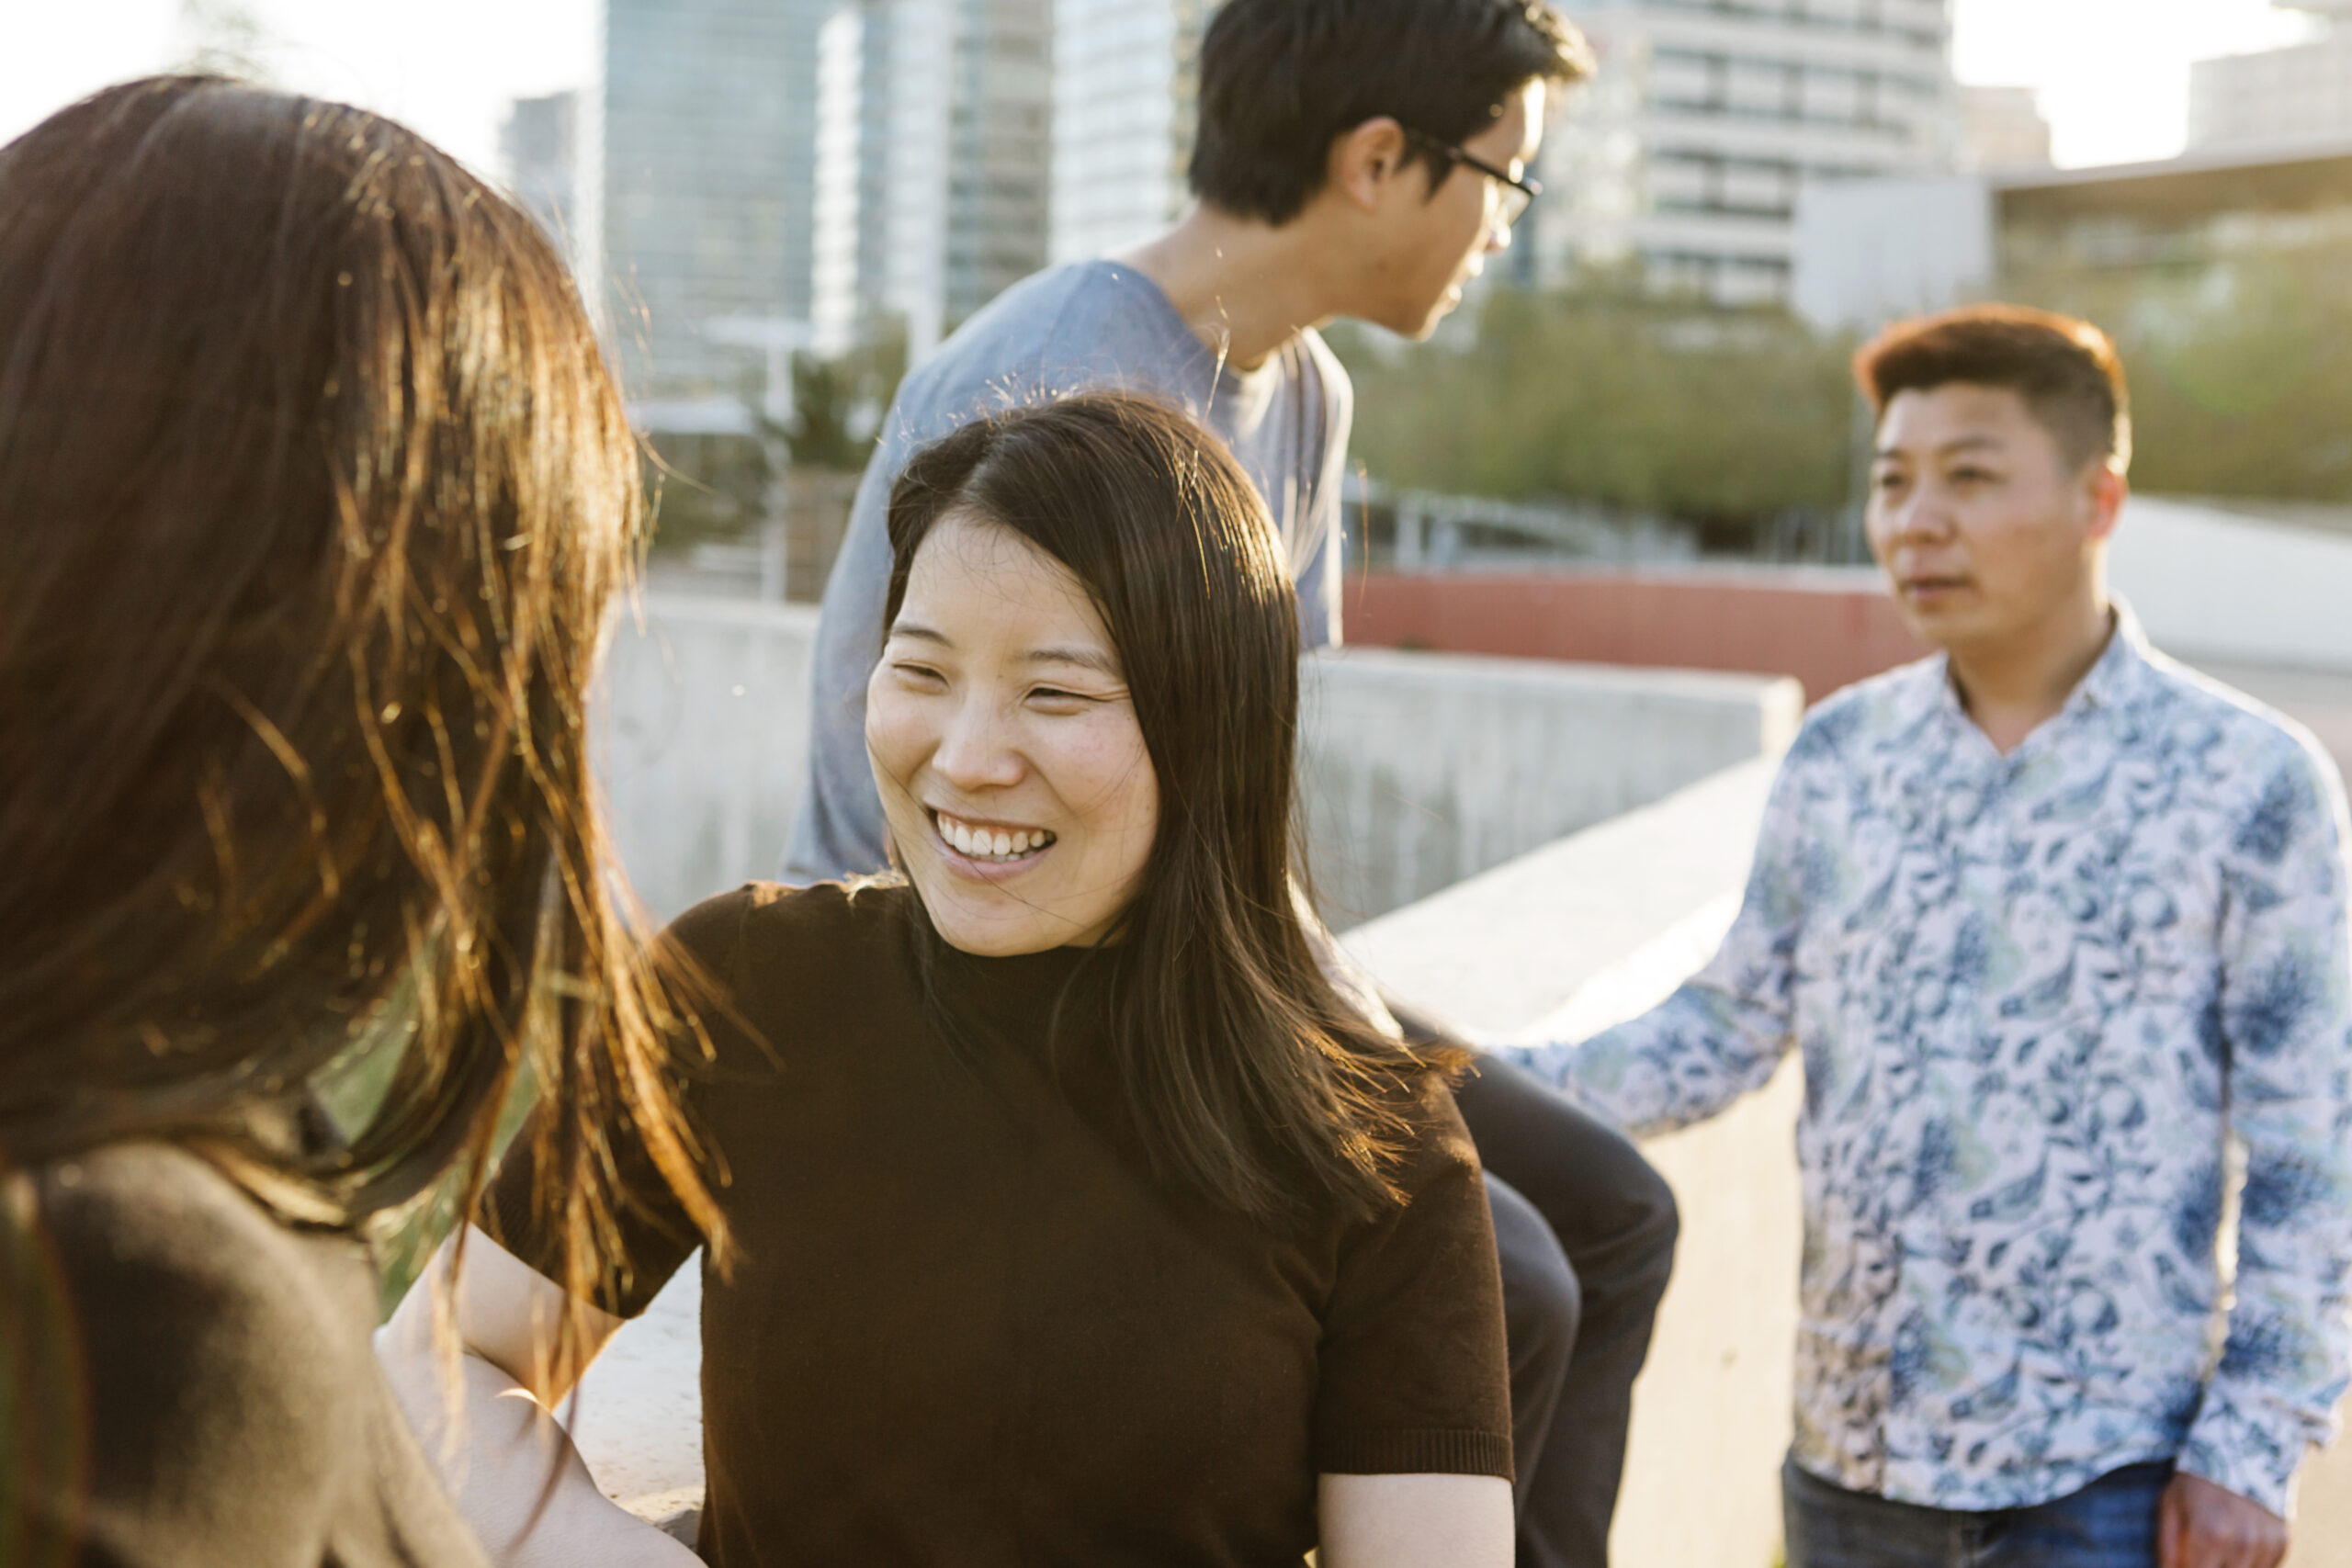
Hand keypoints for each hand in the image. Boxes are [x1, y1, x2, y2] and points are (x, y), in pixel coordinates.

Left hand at [2158, 1472, 2286, 1567]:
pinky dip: (2249, 1564)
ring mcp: (2264, 1545)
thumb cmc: (2196, 1483)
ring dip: (2229, 1566)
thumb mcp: (2171, 1506)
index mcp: (2209, 1534)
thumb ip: (2167, 1546)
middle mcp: (2240, 1543)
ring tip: (2219, 1547)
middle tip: (2202, 1553)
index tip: (2186, 1561)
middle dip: (2210, 1566)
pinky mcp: (2281, 1544)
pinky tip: (2237, 1545)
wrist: (2241, 1453)